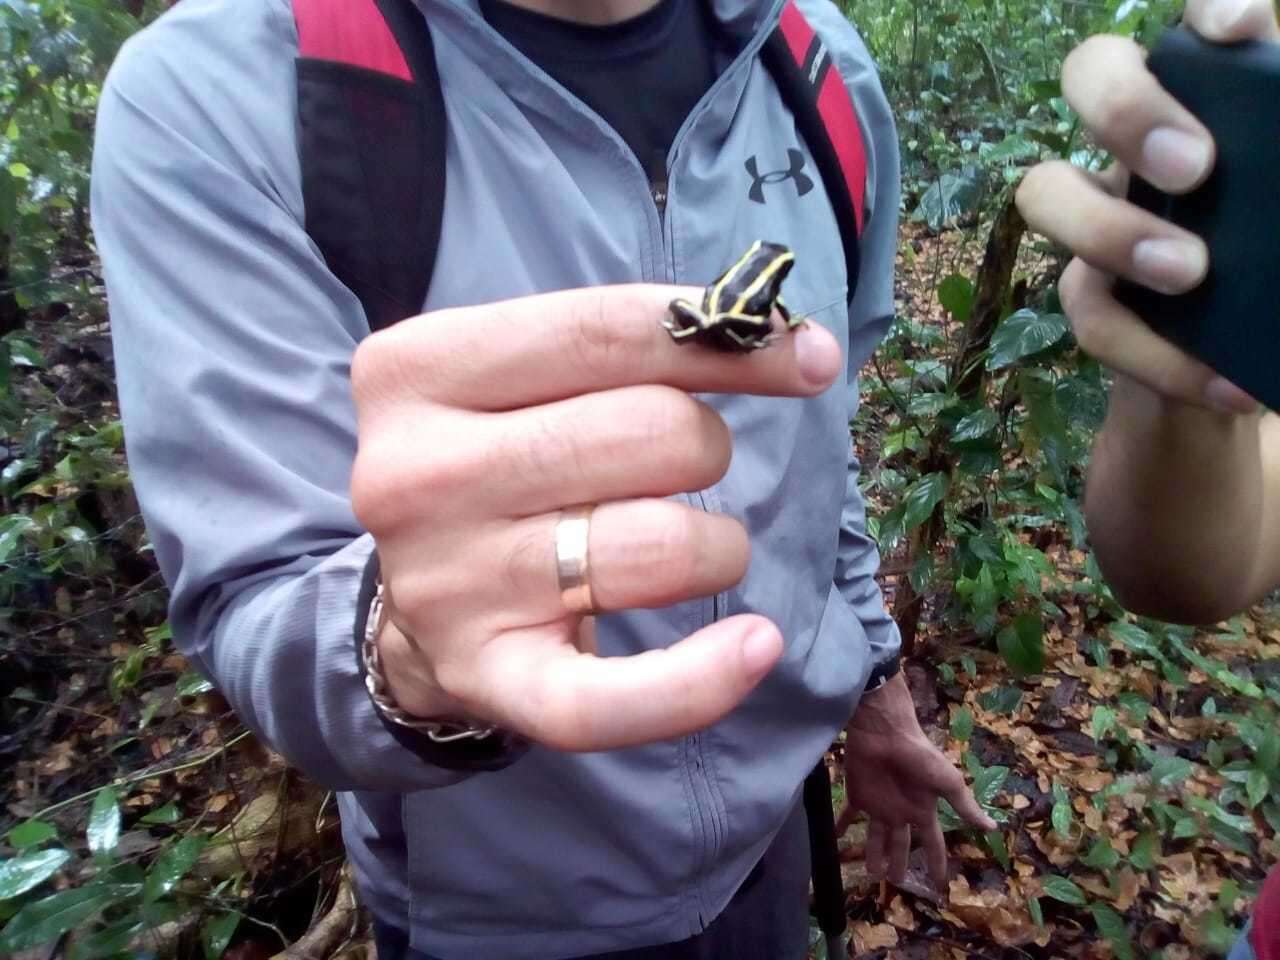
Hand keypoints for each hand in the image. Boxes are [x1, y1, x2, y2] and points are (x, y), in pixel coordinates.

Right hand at [350, 285, 841, 751]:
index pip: (608, 333)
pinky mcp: (486, 680)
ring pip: (662, 547)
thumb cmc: (496, 459)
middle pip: (654, 434)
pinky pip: (609, 701)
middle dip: (704, 447)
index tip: (811, 357)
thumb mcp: (522, 377)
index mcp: (420, 370)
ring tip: (685, 549)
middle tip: (674, 471)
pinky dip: (700, 682)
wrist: (408, 596)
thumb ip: (631, 343)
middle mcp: (416, 476)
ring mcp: (447, 586)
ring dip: (715, 547)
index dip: (731, 341)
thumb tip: (797, 341)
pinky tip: (754, 648)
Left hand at [838, 673, 994, 889]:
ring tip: (871, 874)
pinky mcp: (859, 794)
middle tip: (895, 883)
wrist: (886, 732)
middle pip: (901, 844)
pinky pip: (849, 815)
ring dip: (873, 854)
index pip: (933, 843)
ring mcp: (880, 804)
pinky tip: (837, 838)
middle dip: (900, 864)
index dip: (936, 863)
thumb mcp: (948, 782)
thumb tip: (992, 827)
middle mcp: (902, 812)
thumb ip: (965, 806)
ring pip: (876, 837)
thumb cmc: (919, 756)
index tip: (939, 885)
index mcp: (924, 811)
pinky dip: (843, 826)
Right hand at [1016, 0, 1277, 412]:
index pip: (1196, 22)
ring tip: (1188, 274)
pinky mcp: (1095, 300)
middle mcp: (1145, 142)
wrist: (1264, 364)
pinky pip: (1091, 316)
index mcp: (1218, 100)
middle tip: (1194, 168)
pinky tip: (1226, 384)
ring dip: (1108, 231)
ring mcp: (1106, 216)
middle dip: (1127, 111)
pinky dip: (1156, 353)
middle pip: (1091, 75)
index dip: (1209, 9)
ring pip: (1044, 189)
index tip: (1241, 29)